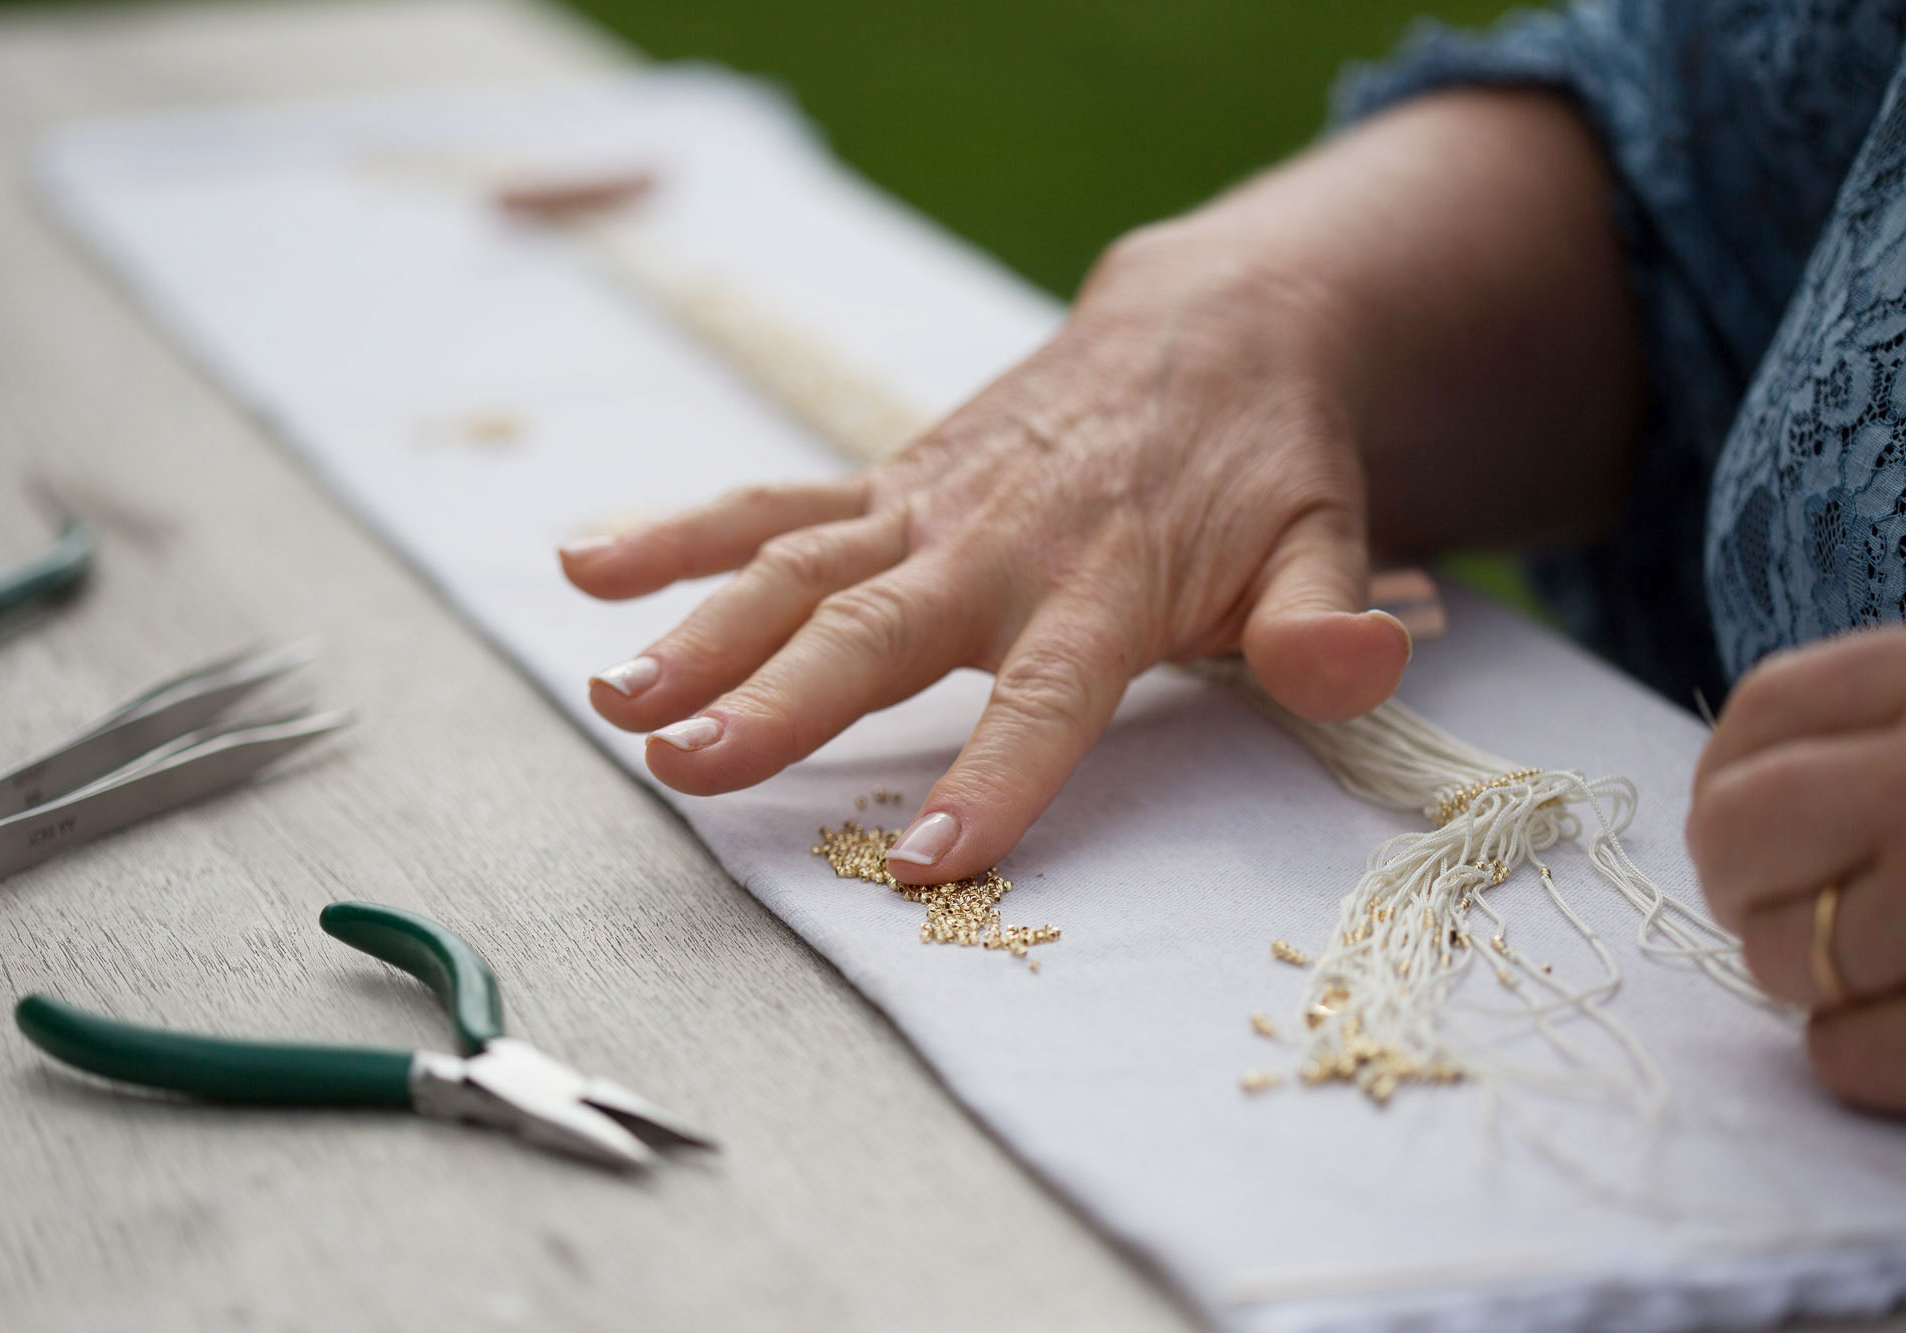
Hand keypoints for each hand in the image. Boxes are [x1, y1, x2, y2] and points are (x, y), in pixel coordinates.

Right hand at [561, 221, 1412, 883]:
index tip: (929, 862)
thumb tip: (1359, 668)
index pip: (1046, 697)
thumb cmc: (1263, 464)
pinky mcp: (890, 481)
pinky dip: (681, 532)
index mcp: (1107, 583)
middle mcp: (998, 542)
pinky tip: (588, 565)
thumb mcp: (1327, 539)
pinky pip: (775, 505)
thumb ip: (1326, 621)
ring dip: (698, 626)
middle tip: (689, 761)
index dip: (991, 778)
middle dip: (779, 700)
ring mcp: (928, 504)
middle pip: (878, 632)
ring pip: (797, 567)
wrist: (1214, 324)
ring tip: (614, 696)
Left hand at [1688, 625, 1905, 1110]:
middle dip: (1744, 883)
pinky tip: (1887, 1033)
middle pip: (1741, 826)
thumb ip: (1870, 742)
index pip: (1771, 710)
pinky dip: (1850, 1058)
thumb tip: (1737, 817)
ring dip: (1799, 974)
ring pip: (1786, 952)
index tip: (1745, 822)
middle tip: (1797, 906)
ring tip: (1866, 965)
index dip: (1727, 778)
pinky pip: (1856, 1055)